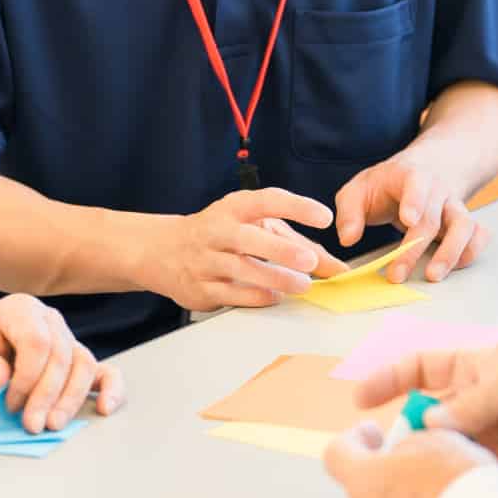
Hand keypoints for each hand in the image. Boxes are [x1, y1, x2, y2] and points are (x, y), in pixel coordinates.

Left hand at [0, 295, 123, 432]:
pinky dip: (110, 388)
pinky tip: (105, 408)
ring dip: (70, 399)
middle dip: (48, 395)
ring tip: (53, 425)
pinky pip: (103, 371)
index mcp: (22, 310)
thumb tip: (5, 383)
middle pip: (63, 356)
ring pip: (84, 366)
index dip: (28, 377)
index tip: (10, 403)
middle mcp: (51, 320)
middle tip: (31, 425)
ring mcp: (67, 338)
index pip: (38, 342)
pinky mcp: (75, 360)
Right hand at [145, 188, 343, 310]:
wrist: (163, 251)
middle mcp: (216, 230)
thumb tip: (333, 265)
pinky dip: (256, 296)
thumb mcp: (251, 225)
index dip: (296, 207)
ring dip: (275, 278)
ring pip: (241, 270)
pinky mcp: (200, 288)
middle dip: (282, 250)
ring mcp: (205, 260)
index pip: (266, 200)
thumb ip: (294, 242)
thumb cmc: (220, 234)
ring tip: (302, 285)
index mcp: (233, 207)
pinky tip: (275, 296)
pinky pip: (231, 294)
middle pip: (249, 238)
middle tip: (311, 261)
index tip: (324, 216)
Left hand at [323, 423, 495, 497]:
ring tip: (439, 490)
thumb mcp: (436, 438)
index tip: (374, 433)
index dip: (353, 439)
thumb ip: (409, 439)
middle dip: (386, 471)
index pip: (335, 455)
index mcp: (365, 481)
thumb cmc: (460, 485)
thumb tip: (404, 445)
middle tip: (416, 460)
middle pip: (364, 486)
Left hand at [335, 154, 488, 282]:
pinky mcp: (464, 222)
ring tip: (433, 275)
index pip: (417, 184)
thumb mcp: (360, 189)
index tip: (408, 219)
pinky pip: (479, 234)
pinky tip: (456, 266)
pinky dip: (472, 250)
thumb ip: (349, 212)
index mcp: (411, 176)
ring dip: (452, 252)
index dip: (415, 200)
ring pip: (465, 225)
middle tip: (397, 274)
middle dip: (415, 248)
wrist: (426, 168)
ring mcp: (454, 206)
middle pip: (433, 218)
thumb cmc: (387, 184)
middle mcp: (438, 190)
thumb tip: (348, 239)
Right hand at [354, 346, 497, 493]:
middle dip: (404, 430)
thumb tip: (429, 420)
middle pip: (423, 415)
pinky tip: (441, 488)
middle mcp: (472, 404)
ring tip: (417, 468)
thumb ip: (471, 399)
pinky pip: (463, 477)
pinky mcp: (495, 471)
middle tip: (391, 448)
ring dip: (427, 458)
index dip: (388, 379)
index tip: (360, 398)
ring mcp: (483, 439)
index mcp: (474, 370)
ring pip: (439, 449)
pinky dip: (450, 483)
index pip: (420, 369)